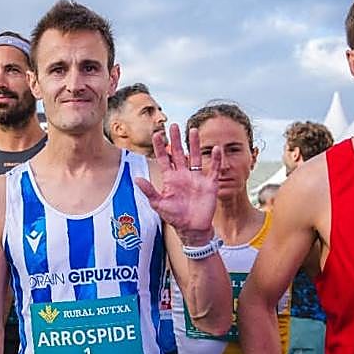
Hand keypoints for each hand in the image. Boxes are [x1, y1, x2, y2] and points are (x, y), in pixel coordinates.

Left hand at [135, 124, 221, 242]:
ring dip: (195, 144)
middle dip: (176, 139)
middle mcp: (183, 175)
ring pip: (195, 157)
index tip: (157, 134)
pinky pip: (213, 169)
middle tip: (173, 125)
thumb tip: (137, 179)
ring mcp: (196, 178)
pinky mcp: (209, 184)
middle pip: (179, 153)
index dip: (160, 147)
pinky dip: (215, 160)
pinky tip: (216, 149)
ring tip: (193, 130)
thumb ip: (149, 191)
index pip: (164, 158)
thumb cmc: (174, 217)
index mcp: (170, 178)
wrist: (192, 228)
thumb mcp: (159, 204)